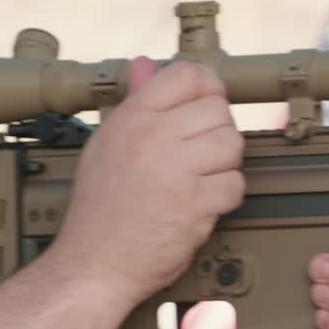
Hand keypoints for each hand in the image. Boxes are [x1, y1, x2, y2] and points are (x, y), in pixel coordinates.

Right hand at [48, 58, 244, 302]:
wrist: (94, 263)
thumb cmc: (100, 209)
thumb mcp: (107, 143)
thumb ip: (135, 102)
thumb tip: (145, 64)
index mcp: (132, 118)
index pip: (187, 74)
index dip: (206, 87)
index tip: (206, 105)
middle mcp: (154, 138)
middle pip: (218, 108)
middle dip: (217, 131)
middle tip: (200, 154)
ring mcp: (176, 170)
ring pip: (232, 143)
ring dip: (224, 164)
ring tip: (200, 179)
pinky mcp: (196, 204)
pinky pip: (235, 184)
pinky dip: (225, 197)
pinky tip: (202, 203)